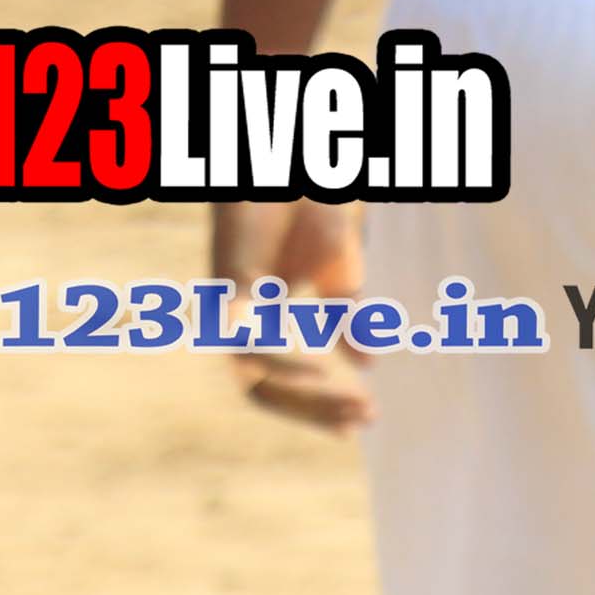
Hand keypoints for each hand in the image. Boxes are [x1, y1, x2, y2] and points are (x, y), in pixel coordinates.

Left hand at [208, 197, 370, 432]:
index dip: (316, 408)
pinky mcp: (227, 285)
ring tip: (355, 401)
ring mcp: (229, 306)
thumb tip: (367, 366)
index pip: (279, 383)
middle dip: (315, 411)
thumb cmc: (309, 212)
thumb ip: (346, 319)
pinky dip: (282, 362)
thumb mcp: (340, 276)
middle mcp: (239, 321)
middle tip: (366, 417)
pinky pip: (248, 341)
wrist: (290, 168)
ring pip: (252, 378)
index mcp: (262, 319)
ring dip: (304, 397)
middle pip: (263, 391)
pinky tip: (320, 371)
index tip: (361, 425)